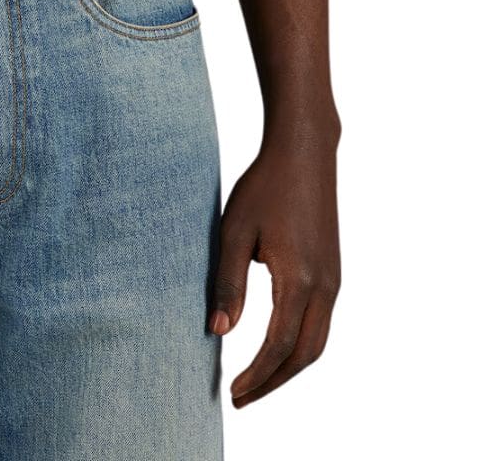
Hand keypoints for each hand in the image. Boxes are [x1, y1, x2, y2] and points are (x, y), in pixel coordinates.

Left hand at [210, 124, 340, 406]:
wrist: (304, 154)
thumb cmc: (262, 187)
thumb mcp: (234, 231)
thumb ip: (227, 283)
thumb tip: (218, 332)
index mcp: (299, 280)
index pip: (278, 345)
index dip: (257, 374)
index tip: (234, 392)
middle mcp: (325, 287)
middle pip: (304, 355)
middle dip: (273, 381)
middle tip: (242, 397)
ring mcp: (334, 281)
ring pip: (317, 342)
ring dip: (288, 367)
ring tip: (256, 380)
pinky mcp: (333, 272)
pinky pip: (321, 323)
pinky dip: (300, 346)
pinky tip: (275, 345)